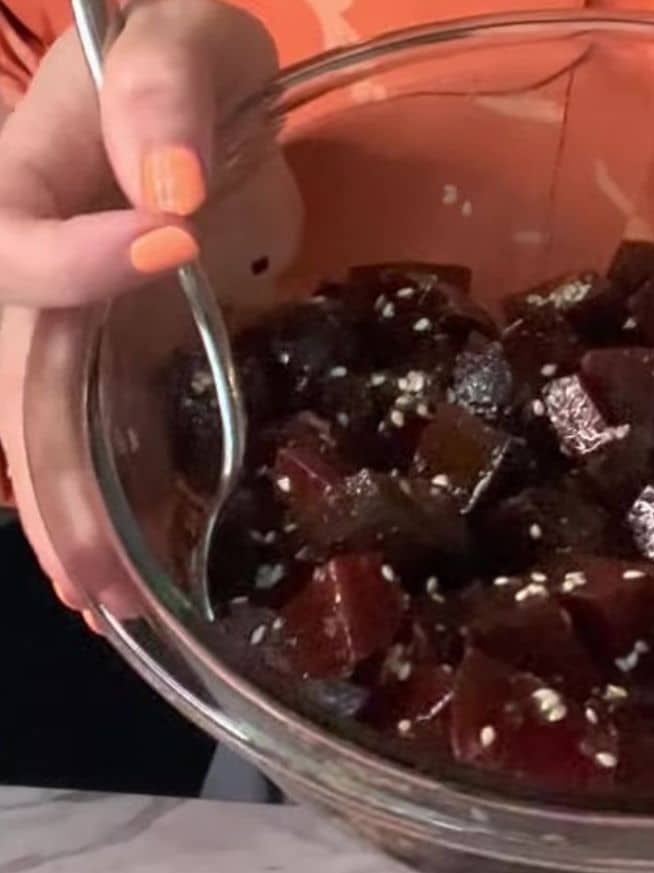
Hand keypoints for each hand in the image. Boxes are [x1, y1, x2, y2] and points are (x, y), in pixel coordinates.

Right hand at [0, 0, 300, 619]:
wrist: (203, 101)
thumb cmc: (185, 51)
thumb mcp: (187, 40)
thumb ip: (163, 87)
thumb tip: (168, 193)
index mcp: (21, 187)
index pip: (14, 242)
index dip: (76, 259)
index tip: (178, 239)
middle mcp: (32, 270)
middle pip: (19, 385)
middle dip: (54, 480)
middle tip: (95, 578)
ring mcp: (78, 320)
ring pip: (52, 428)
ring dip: (78, 518)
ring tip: (109, 604)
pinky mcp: (129, 349)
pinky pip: (106, 430)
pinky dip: (115, 498)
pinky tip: (134, 569)